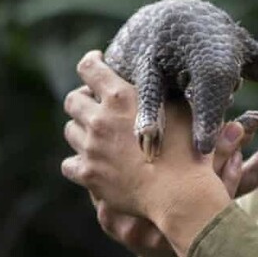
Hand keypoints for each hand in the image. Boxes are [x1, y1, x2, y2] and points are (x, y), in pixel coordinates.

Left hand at [62, 51, 257, 256]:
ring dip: (81, 129)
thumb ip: (165, 94)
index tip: (97, 63)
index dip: (91, 62)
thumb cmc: (188, 150)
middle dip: (83, 99)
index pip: (89, 68)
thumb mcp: (182, 111)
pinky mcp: (89, 175)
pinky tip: (92, 162)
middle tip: (96, 104)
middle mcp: (100, 119)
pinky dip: (77, 162)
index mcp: (121, 97)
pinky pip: (68, 164)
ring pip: (70, 131)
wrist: (181, 194)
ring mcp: (91, 148)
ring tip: (96, 134)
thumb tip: (165, 81)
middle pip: (73, 100)